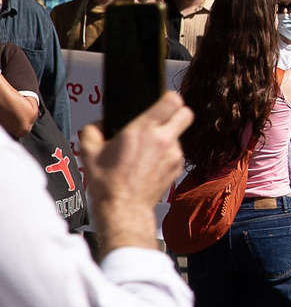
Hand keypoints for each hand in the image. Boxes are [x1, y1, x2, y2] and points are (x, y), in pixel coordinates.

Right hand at [80, 91, 191, 253]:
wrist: (124, 208)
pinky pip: (177, 153)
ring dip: (169, 137)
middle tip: (162, 120)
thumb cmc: (107, 182)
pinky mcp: (178, 167)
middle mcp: (163, 139)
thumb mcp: (89, 152)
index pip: (172, 100)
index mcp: (143, 129)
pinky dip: (168, 154)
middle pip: (186, 113)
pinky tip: (151, 163)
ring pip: (180, 135)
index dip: (168, 98)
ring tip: (148, 149)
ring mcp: (174, 154)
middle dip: (177, 113)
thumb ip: (92, 131)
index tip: (161, 101)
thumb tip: (99, 124)